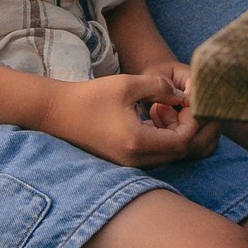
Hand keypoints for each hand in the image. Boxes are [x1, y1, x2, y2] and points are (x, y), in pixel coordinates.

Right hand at [41, 68, 218, 169]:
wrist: (57, 112)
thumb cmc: (91, 95)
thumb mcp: (128, 84)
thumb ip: (160, 87)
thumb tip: (183, 95)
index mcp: (137, 142)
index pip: (182, 142)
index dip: (190, 123)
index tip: (185, 102)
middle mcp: (134, 159)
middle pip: (177, 152)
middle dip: (183, 128)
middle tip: (174, 104)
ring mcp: (127, 163)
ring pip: (165, 155)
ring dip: (171, 133)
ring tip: (159, 107)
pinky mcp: (122, 161)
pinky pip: (152, 154)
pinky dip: (159, 138)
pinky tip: (149, 116)